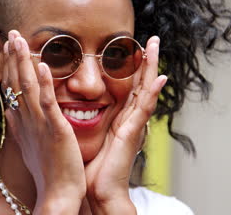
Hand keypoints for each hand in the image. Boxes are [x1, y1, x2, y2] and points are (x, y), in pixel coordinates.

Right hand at [2, 30, 85, 212]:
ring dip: (22, 62)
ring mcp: (38, 124)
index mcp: (22, 122)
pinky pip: (48, 103)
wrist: (57, 193)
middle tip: (10, 34)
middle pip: (15, 82)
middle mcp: (26, 120)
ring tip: (19, 40)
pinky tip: (42, 65)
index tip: (7, 47)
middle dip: (12, 57)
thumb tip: (14, 112)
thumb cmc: (48, 170)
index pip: (11, 88)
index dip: (8, 66)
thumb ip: (24, 125)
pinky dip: (44, 84)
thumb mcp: (32, 143)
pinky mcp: (54, 129)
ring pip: (27, 87)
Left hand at [84, 36, 166, 213]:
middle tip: (151, 38)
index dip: (132, 67)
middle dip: (146, 60)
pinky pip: (143, 110)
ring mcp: (133, 125)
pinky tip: (159, 78)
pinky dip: (153, 93)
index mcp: (119, 118)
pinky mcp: (132, 134)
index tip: (133, 46)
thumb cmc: (92, 167)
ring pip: (145, 90)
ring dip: (152, 68)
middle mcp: (129, 119)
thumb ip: (86, 120)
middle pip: (140, 83)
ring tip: (155, 46)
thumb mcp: (89, 137)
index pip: (128, 86)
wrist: (98, 191)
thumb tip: (72, 106)